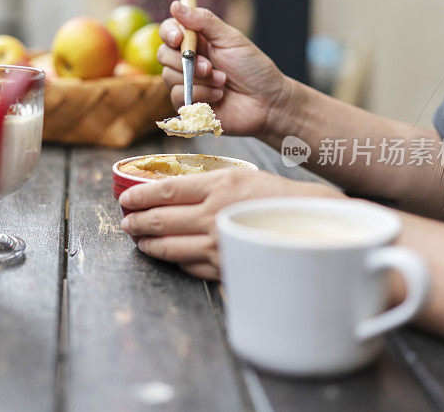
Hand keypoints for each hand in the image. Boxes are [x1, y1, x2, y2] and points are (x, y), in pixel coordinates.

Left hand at [119, 168, 342, 279]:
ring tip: (138, 240)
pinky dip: (174, 260)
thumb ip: (207, 184)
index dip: (139, 196)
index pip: (165, 190)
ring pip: (169, 247)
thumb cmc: (280, 198)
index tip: (125, 199)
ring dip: (148, 244)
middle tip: (126, 222)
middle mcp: (215, 214)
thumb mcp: (242, 177)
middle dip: (136, 222)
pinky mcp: (227, 266)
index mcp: (220, 185)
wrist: (318, 227)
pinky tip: (167, 256)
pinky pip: (189, 265)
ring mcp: (220, 243)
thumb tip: (170, 192)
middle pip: (160, 219)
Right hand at [158, 1, 293, 136]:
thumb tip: (175, 4)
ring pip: (169, 76)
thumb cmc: (253, 68)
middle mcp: (188, 60)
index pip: (169, 31)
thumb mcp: (230, 39)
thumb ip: (203, 21)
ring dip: (198, 79)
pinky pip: (178, 96)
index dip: (169, 33)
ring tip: (222, 81)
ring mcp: (187, 82)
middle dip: (186, 61)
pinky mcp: (188, 103)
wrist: (267, 102)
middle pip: (163, 54)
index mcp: (197, 41)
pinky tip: (218, 96)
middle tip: (210, 67)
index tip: (178, 38)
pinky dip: (200, 95)